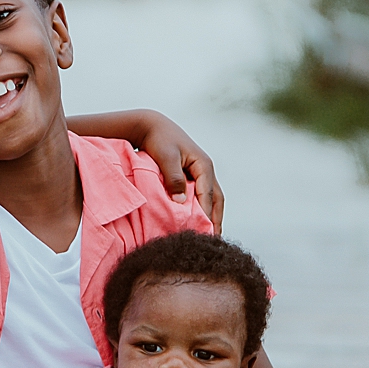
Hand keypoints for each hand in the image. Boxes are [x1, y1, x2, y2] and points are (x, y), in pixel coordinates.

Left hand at [133, 112, 223, 231]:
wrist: (152, 126)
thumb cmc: (159, 140)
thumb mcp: (166, 158)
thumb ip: (174, 179)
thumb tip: (181, 202)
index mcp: (204, 165)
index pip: (209, 195)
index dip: (207, 215)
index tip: (204, 233)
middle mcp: (206, 170)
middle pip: (216, 199)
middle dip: (215, 220)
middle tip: (213, 240)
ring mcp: (200, 173)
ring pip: (211, 198)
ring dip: (211, 216)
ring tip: (208, 236)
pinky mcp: (192, 176)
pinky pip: (201, 196)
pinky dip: (201, 209)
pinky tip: (196, 222)